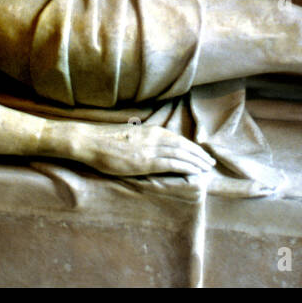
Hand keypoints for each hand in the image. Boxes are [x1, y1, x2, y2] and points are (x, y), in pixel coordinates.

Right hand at [72, 122, 215, 176]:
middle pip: (184, 146)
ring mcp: (150, 149)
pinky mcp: (144, 161)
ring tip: (207, 168)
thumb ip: (143, 140)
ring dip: (196, 161)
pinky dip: (186, 166)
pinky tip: (195, 171)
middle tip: (211, 162)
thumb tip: (151, 146)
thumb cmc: (105, 140)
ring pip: (181, 154)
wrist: (91, 141)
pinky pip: (171, 164)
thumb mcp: (130, 135)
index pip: (178, 139)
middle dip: (199, 154)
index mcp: (151, 130)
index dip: (193, 146)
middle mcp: (154, 137)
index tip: (202, 153)